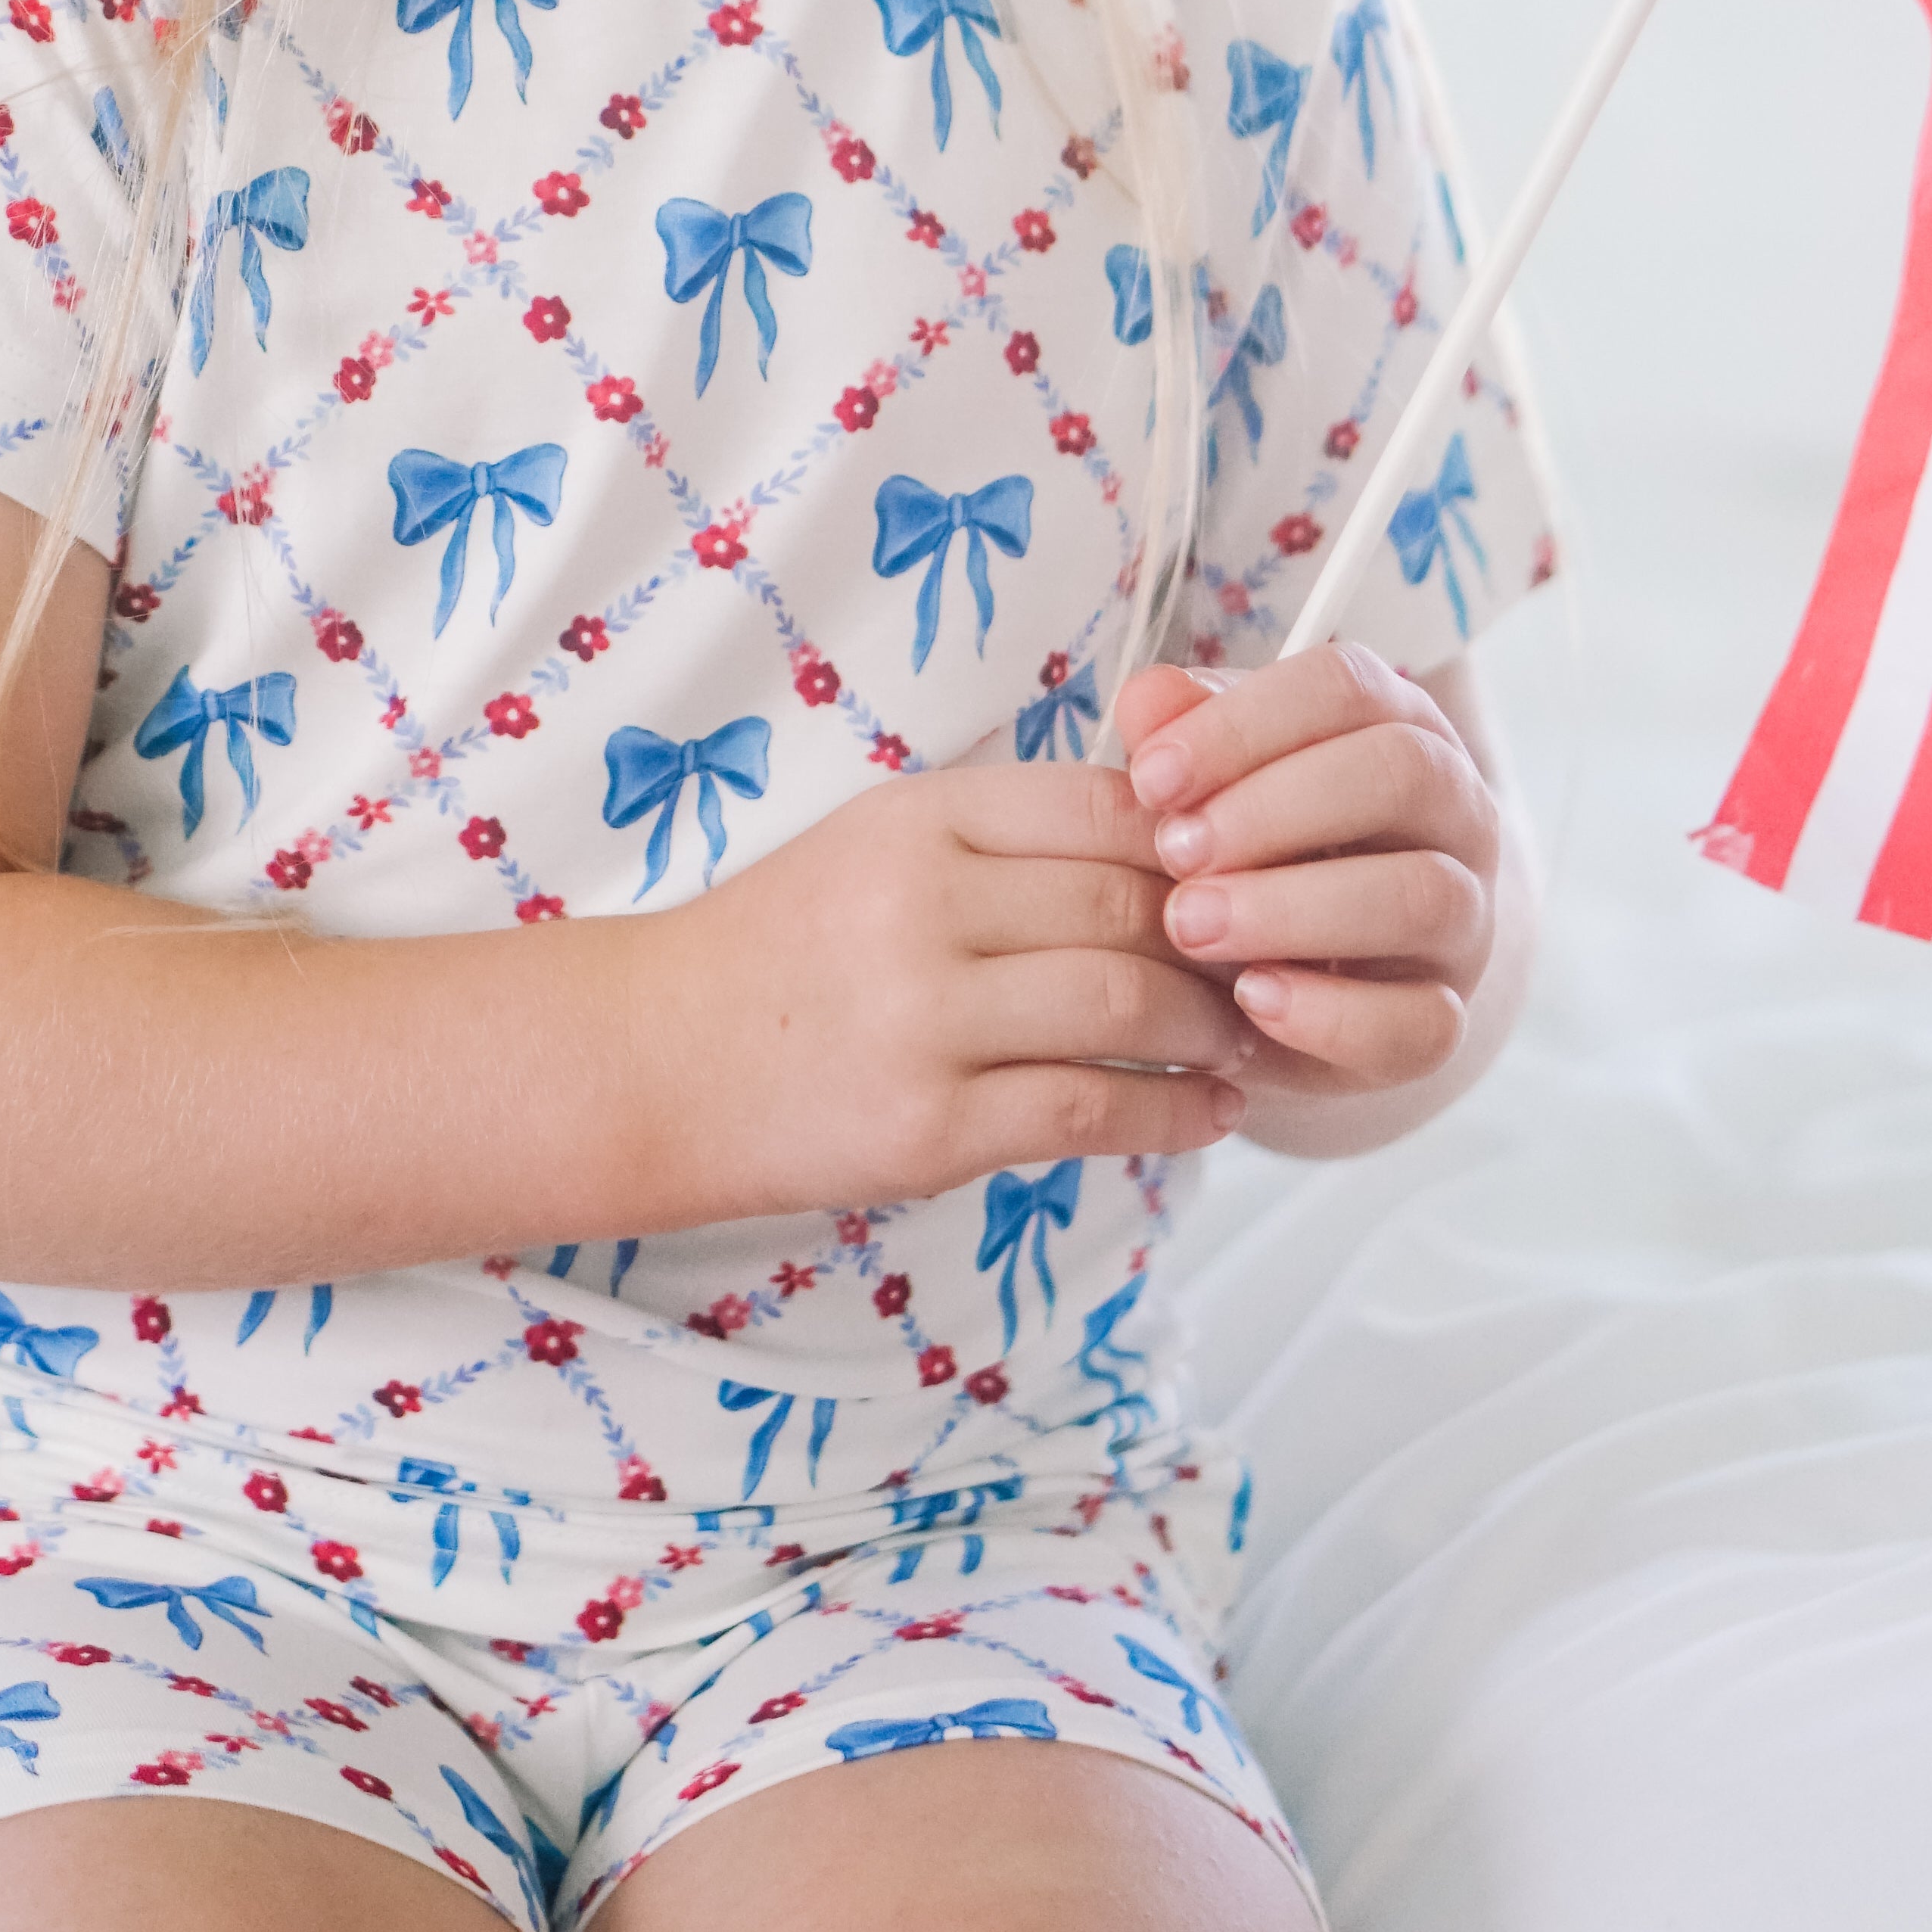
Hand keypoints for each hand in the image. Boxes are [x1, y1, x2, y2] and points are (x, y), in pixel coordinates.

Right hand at [663, 761, 1254, 1218]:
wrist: (656, 1058)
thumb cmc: (785, 947)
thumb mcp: (883, 845)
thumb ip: (1009, 838)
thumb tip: (1173, 837)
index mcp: (924, 816)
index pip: (1108, 806)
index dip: (1200, 841)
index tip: (1246, 873)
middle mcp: (928, 903)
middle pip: (1134, 902)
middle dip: (1224, 938)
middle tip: (1274, 963)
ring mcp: (927, 1017)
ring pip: (1127, 1003)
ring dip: (1211, 1026)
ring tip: (1241, 1039)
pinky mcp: (929, 1125)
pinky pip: (1089, 1110)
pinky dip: (1172, 1114)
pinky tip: (1206, 1113)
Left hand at [1113, 645, 1501, 1106]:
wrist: (1325, 969)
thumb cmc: (1257, 845)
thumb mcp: (1217, 782)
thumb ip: (1182, 736)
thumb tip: (1147, 700)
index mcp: (1398, 723)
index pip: (1347, 687)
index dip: (1243, 725)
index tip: (1151, 777)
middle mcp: (1455, 810)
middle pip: (1402, 772)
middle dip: (1275, 809)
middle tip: (1174, 852)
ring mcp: (1465, 917)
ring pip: (1425, 895)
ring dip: (1295, 909)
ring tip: (1192, 926)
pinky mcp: (1448, 1014)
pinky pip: (1426, 1021)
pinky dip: (1334, 1014)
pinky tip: (1252, 999)